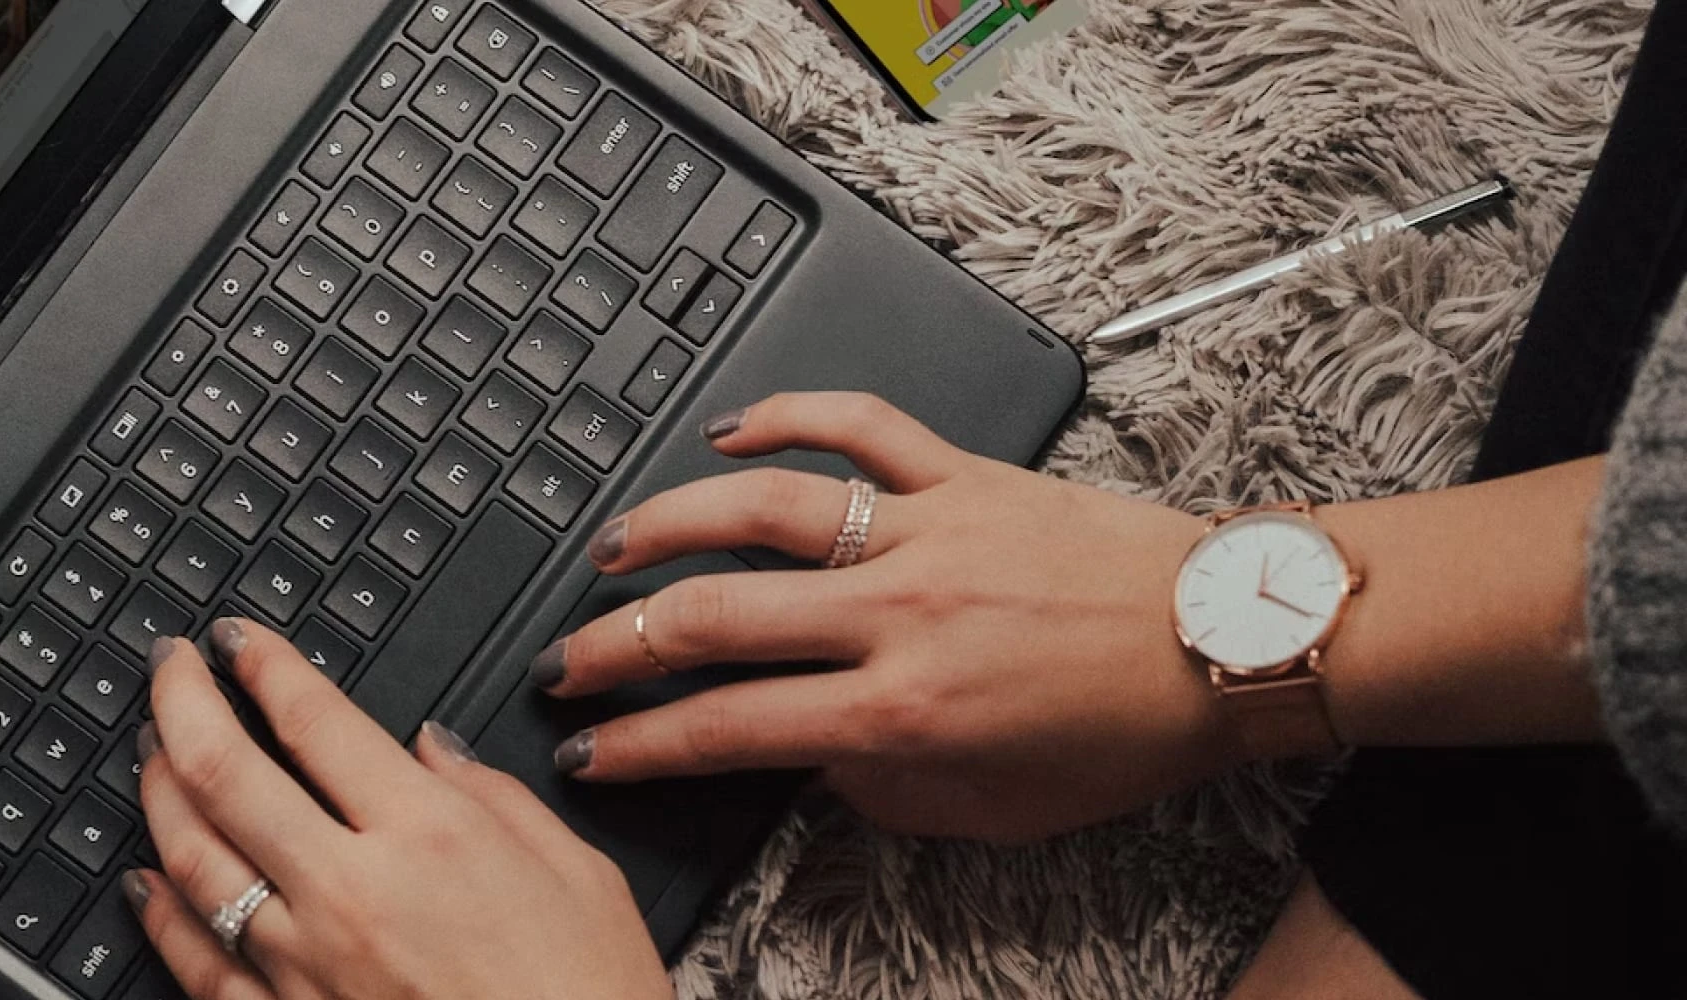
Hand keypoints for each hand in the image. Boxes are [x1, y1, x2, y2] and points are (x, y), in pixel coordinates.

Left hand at [124, 620, 671, 999]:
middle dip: (181, 701)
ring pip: (196, 859)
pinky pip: (201, 964)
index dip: (262, 664)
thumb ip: (494, 795)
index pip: (315, 720)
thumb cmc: (591, 997)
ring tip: (150, 750)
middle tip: (168, 666)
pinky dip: (161, 916)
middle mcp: (354, 893)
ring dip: (159, 791)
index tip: (237, 639)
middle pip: (227, 772)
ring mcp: (310, 965)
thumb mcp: (579, 871)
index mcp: (428, 836)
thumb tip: (432, 749)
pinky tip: (144, 880)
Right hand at [534, 392, 1235, 842]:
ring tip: (614, 548)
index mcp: (904, 713)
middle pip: (715, 617)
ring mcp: (926, 530)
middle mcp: (899, 615)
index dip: (639, 745)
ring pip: (762, 510)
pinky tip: (730, 431)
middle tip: (568, 656)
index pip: (730, 727)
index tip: (589, 749)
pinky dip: (785, 417)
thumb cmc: (1121, 728)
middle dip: (615, 643)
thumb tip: (805, 758)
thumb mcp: (990, 810)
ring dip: (668, 525)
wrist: (1224, 642)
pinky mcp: (962, 472)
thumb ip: (879, 792)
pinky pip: (856, 424)